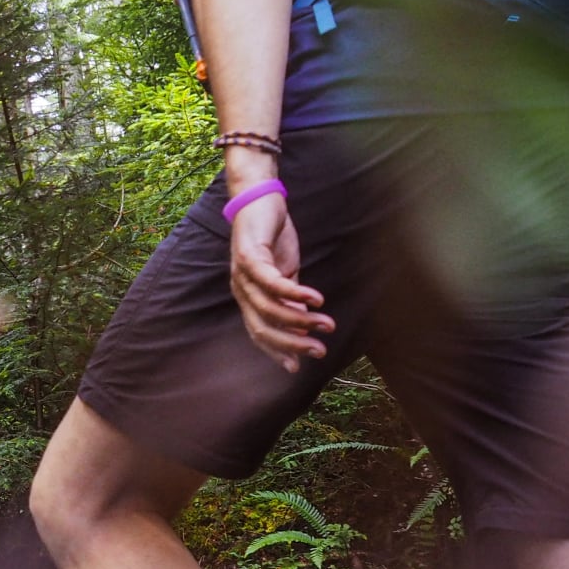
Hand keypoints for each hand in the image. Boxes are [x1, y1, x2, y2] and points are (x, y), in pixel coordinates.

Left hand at [228, 193, 332, 372]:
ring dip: (300, 320)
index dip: (277, 351)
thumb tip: (304, 325)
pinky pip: (272, 282)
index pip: (259, 333)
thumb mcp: (287, 274)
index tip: (297, 367)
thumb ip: (292, 299)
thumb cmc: (273, 239)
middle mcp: (241, 290)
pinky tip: (316, 299)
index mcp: (249, 297)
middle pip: (262, 327)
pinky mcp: (249, 256)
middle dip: (291, 343)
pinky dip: (294, 293)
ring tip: (327, 325)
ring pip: (269, 308)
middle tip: (319, 350)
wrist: (261, 201)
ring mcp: (242, 274)